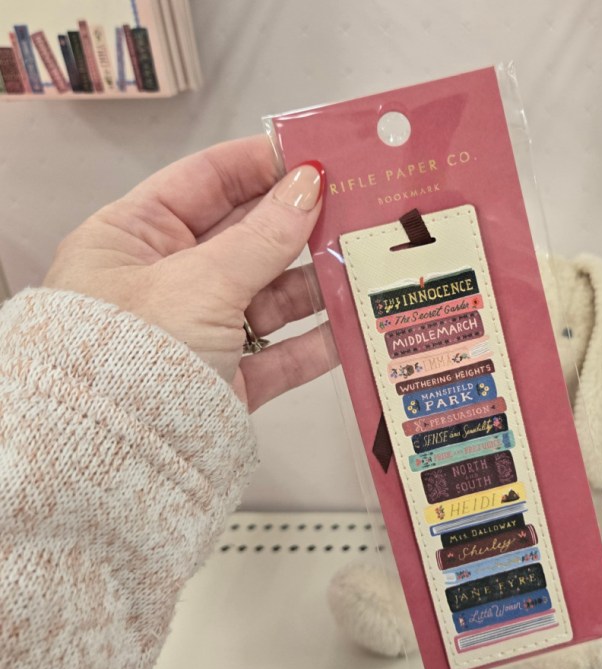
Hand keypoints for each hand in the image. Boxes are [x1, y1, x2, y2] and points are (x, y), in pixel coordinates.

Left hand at [43, 135, 334, 410]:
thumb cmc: (130, 353)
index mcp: (133, 238)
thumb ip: (263, 236)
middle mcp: (165, 280)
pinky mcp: (227, 379)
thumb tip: (310, 185)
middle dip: (298, 224)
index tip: (313, 156)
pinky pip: (279, 353)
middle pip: (245, 237)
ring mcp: (199, 331)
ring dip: (314, 284)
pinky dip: (315, 342)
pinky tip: (349, 325)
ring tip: (361, 264)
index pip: (204, 181)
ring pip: (269, 295)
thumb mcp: (200, 281)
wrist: (116, 457)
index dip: (259, 165)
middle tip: (353, 206)